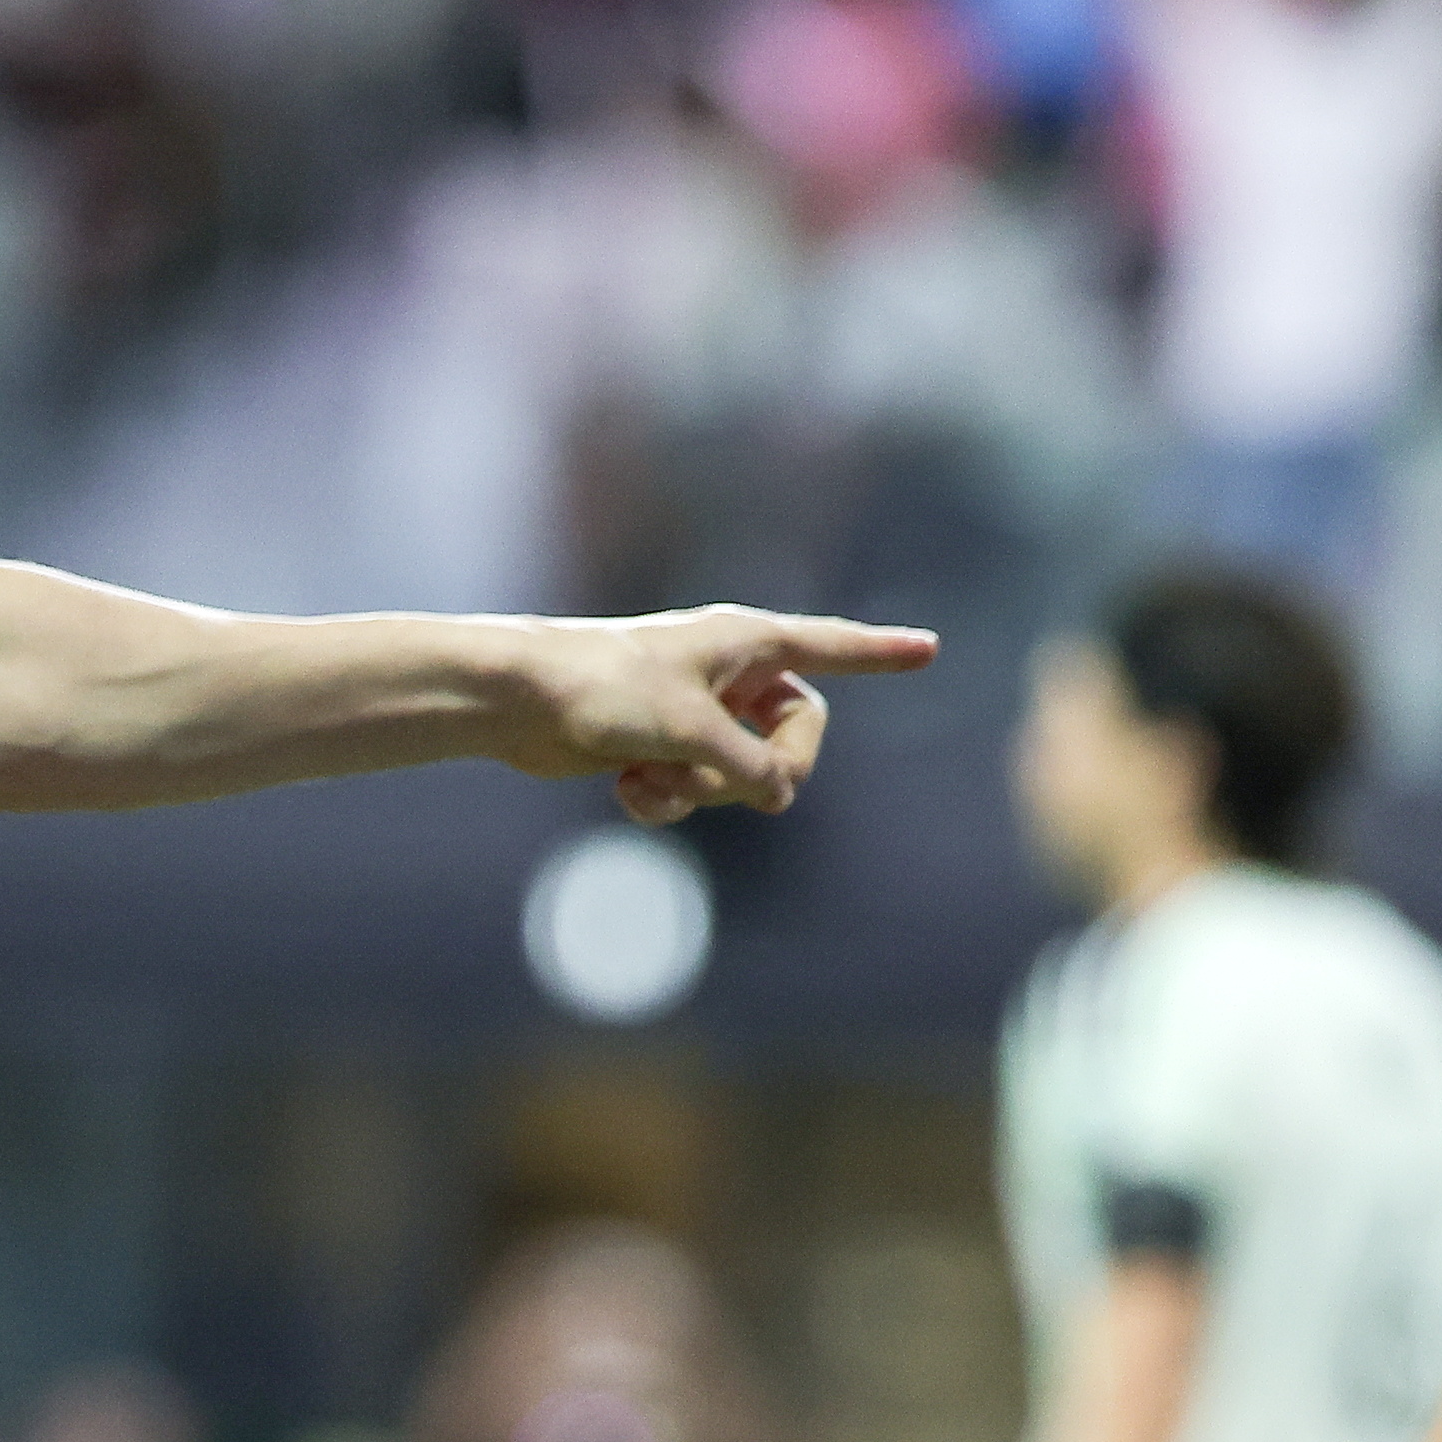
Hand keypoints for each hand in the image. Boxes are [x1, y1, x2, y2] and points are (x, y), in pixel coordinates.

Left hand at [509, 606, 937, 823]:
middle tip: (726, 780)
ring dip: (701, 790)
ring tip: (649, 776)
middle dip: (764, 770)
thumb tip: (777, 797)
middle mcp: (726, 673)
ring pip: (740, 773)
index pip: (831, 647)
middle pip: (796, 736)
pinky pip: (692, 790)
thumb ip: (753, 767)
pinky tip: (624, 790)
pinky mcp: (654, 746)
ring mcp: (692, 711)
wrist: (513, 700)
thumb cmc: (602, 690)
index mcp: (745, 642)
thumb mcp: (695, 731)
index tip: (928, 649)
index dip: (880, 653)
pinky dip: (665, 799)